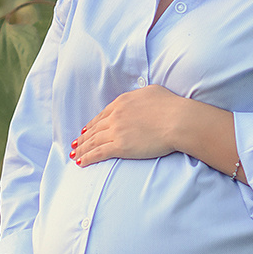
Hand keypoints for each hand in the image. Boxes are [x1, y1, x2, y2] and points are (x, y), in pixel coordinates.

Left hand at [71, 85, 195, 166]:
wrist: (178, 120)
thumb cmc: (171, 105)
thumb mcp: (152, 91)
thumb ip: (140, 95)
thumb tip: (139, 98)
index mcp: (122, 102)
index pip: (102, 115)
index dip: (92, 124)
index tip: (86, 130)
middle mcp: (115, 116)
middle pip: (94, 129)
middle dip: (83, 138)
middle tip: (76, 144)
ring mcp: (116, 131)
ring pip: (93, 141)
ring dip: (82, 149)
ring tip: (74, 155)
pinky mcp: (120, 147)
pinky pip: (98, 153)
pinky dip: (87, 158)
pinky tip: (81, 162)